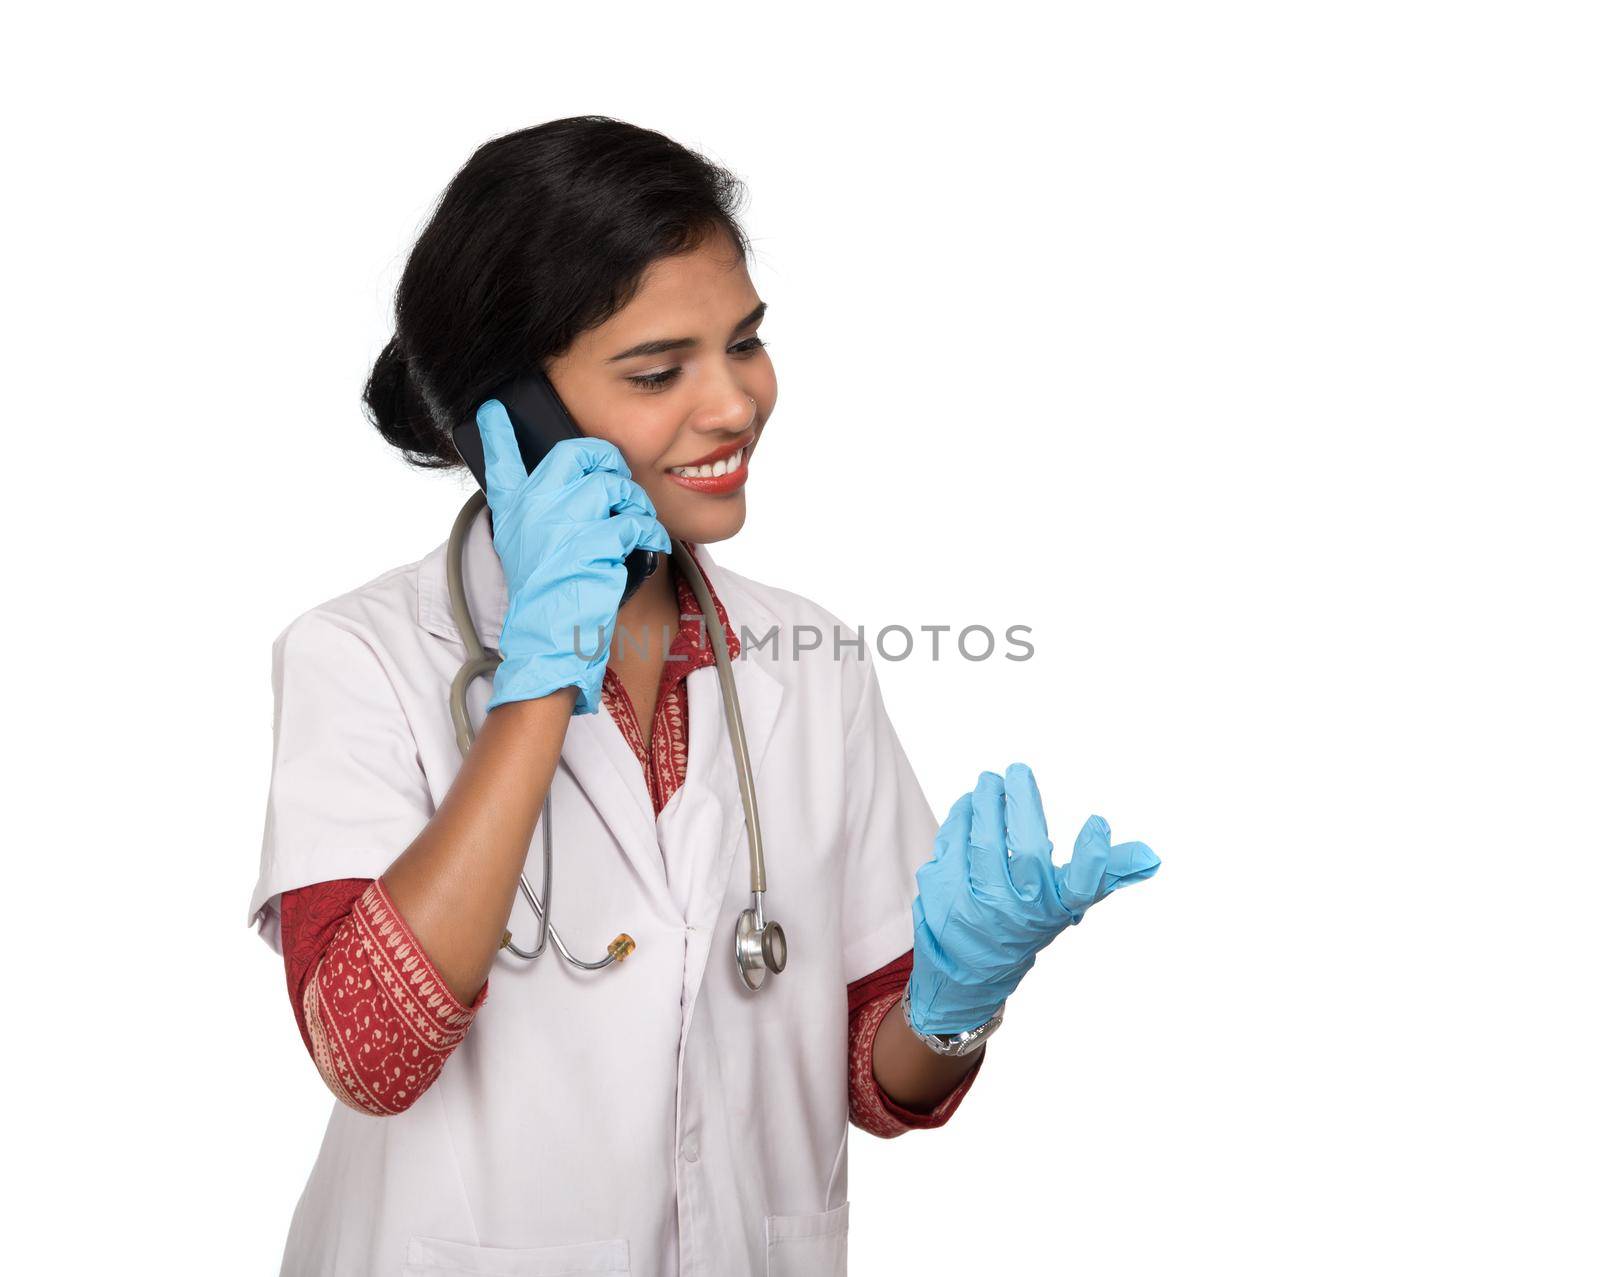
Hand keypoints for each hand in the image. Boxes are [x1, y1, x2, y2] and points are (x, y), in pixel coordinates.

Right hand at [475, 398, 670, 715]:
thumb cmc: (549, 599)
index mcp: (514, 510)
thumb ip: (541, 517)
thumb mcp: (529, 553)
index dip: (498, 433)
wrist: (551, 641)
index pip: (502, 461)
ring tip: (632, 525)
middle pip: (579, 452)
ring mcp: (561, 523)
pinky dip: (648, 533)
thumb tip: (576, 490)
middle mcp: (533, 509)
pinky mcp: (592, 543)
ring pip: (614, 485)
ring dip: (634, 504)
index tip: (494, 409)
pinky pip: (635, 520)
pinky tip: (644, 545)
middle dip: (609, 462)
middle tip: (617, 485)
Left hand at [906, 763, 1160, 1034]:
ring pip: (982, 842)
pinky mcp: (942, 895)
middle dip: (1021, 805)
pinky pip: (950, 844)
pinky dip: (959, 819)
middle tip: (1015, 772)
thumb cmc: (1026, 924)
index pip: (1081, 888)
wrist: (969, 970)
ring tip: (988, 782)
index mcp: (1053, 910)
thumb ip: (1103, 875)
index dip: (1095, 859)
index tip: (1098, 824)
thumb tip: (1151, 856)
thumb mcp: (1066, 906)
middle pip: (1025, 852)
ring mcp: (977, 905)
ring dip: (984, 804)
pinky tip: (967, 807)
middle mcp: (1018, 911)